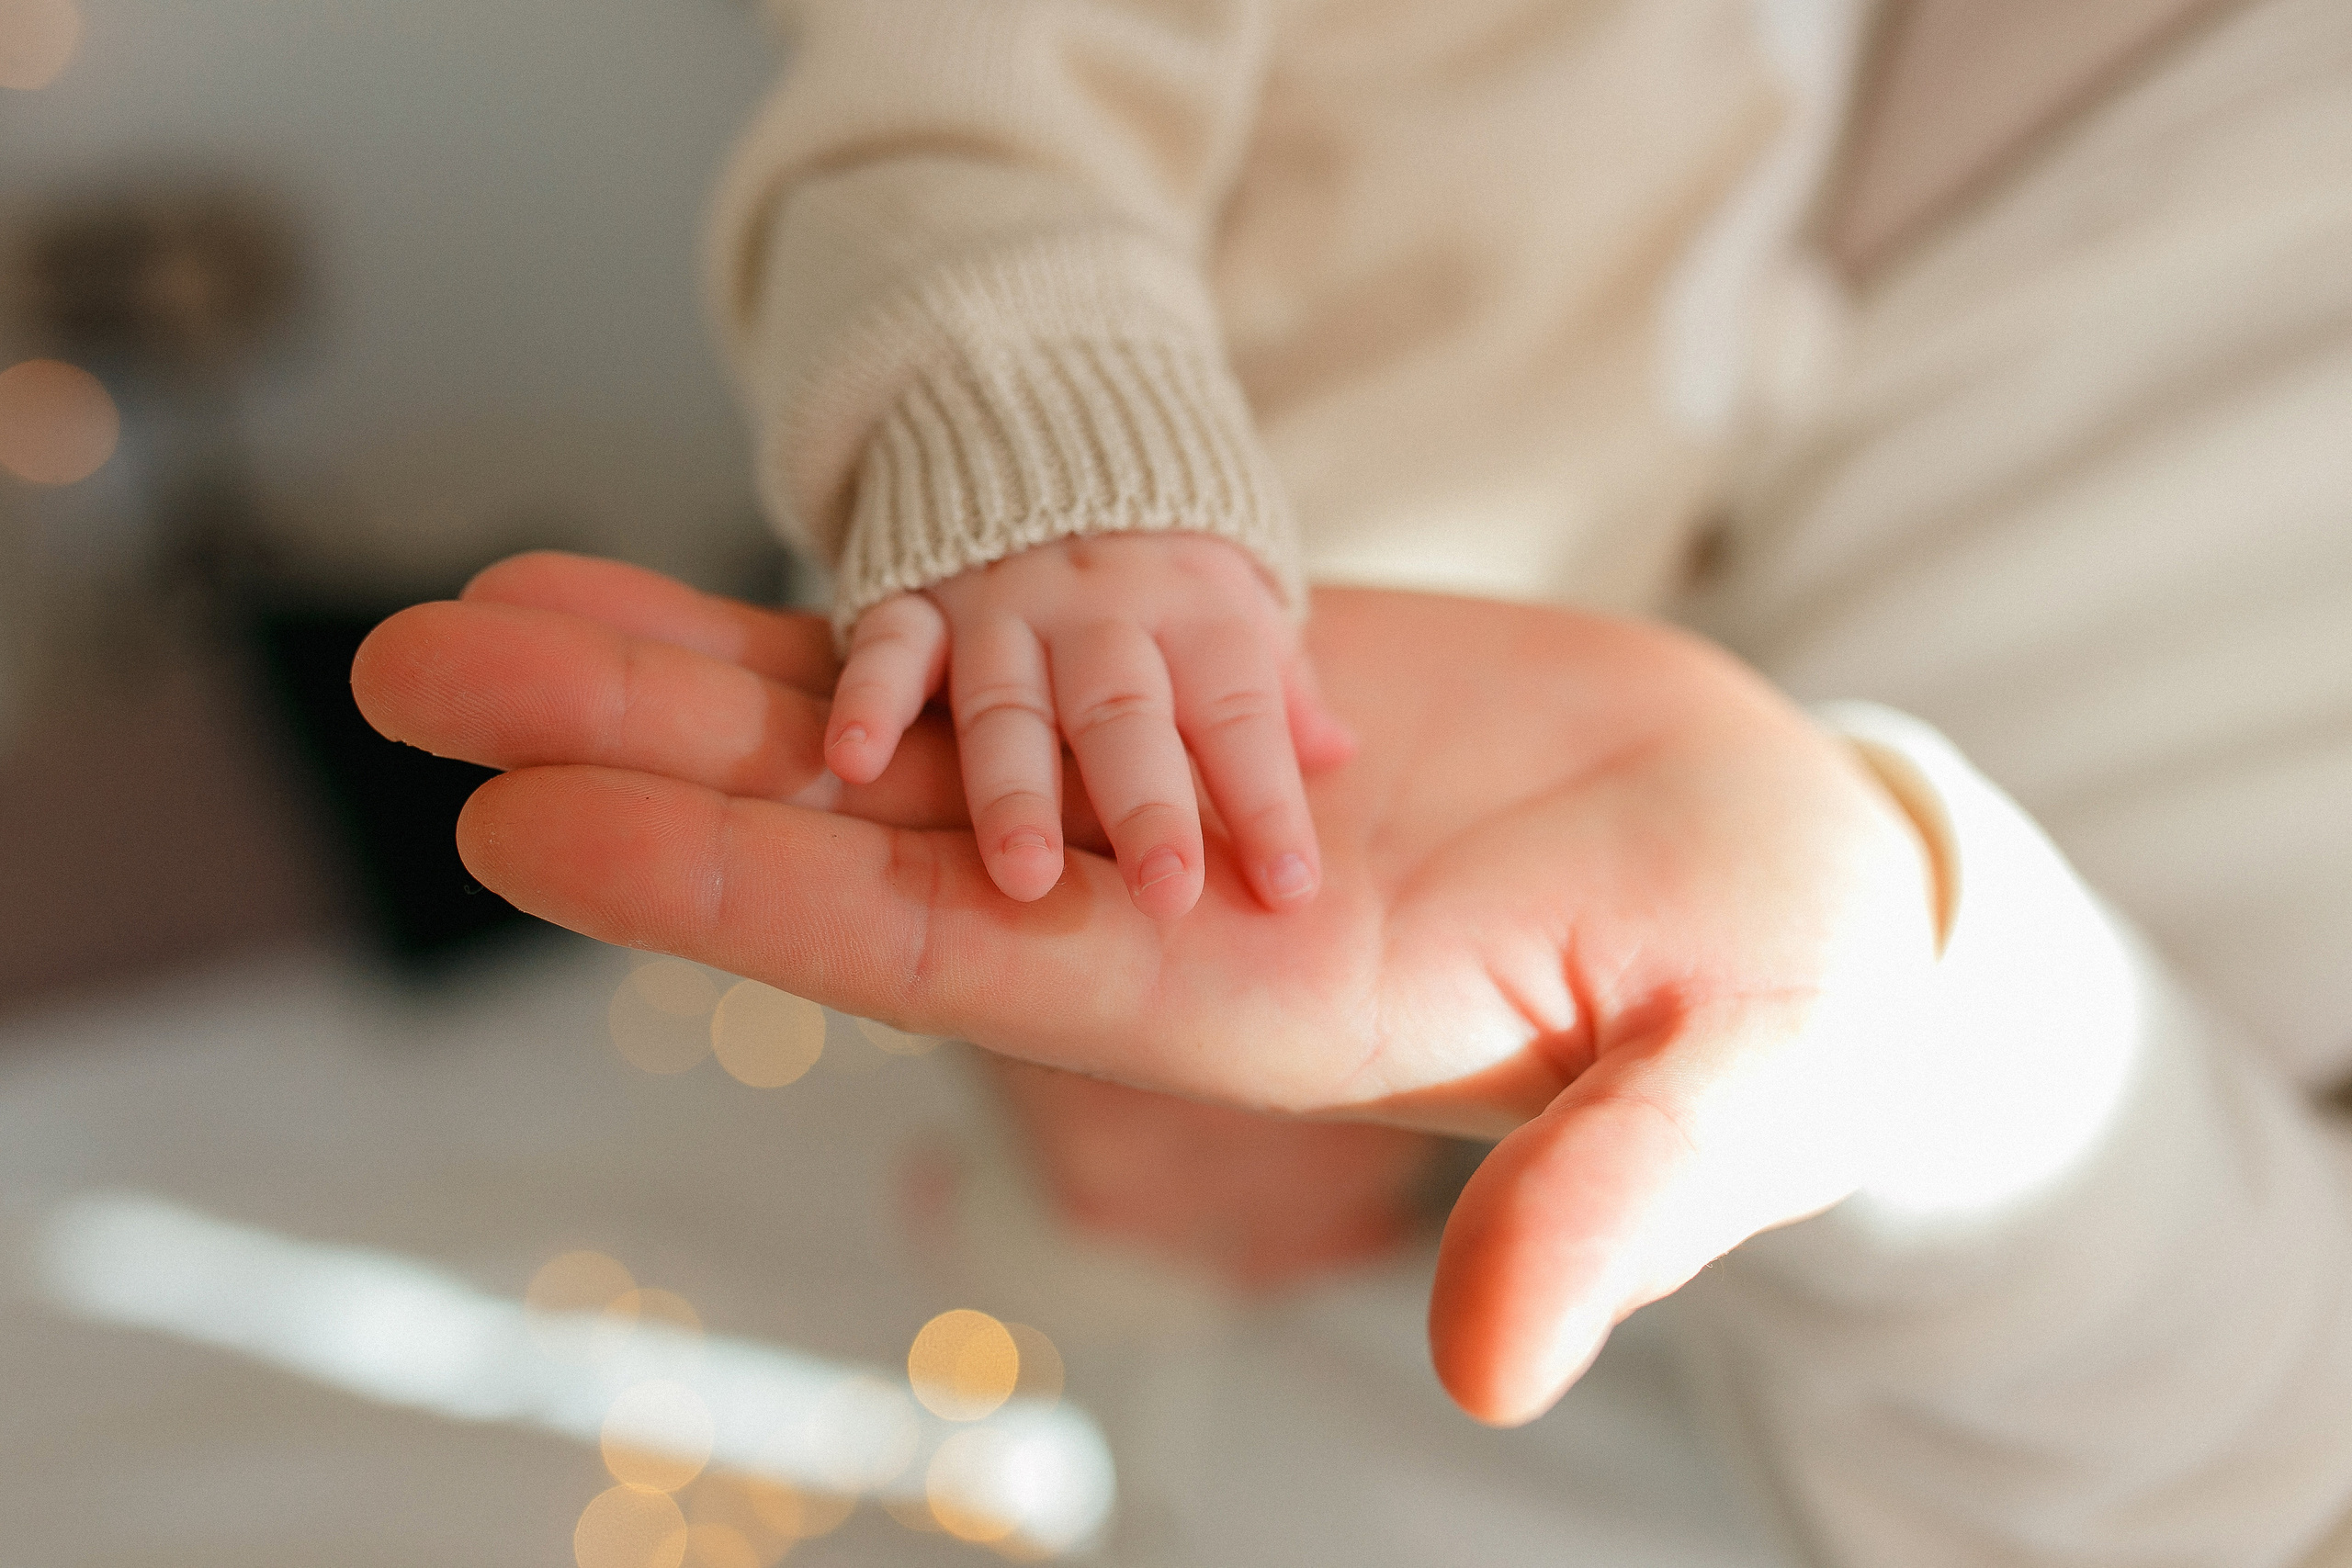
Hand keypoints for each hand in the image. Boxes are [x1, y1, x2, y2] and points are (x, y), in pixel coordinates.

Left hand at [353, 553, 1937, 1424]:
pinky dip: (858, 598)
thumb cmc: (1782, 998)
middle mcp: (1152, 907)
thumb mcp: (1737, 1088)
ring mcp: (1160, 803)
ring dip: (687, 665)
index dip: (740, 882)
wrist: (1790, 873)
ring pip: (887, 726)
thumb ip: (1608, 1201)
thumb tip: (1496, 1365)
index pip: (947, 947)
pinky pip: (996, 640)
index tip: (530, 819)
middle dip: (630, 750)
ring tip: (488, 605)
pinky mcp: (1202, 703)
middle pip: (846, 828)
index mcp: (1243, 997)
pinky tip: (734, 557)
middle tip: (411, 669)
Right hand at [825, 534, 1351, 917]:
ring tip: (1023, 876)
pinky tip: (853, 762)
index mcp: (1196, 611)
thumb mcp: (1237, 600)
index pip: (1240, 712)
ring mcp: (1001, 603)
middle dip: (1146, 807)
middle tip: (1166, 898)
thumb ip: (1281, 683)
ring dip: (1012, 789)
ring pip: (1008, 701)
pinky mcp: (914, 594)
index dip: (1267, 800)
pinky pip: (889, 646)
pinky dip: (869, 700)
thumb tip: (1341, 757)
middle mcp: (1100, 609)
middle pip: (1124, 713)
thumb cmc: (1157, 555)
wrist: (1042, 418)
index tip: (1290, 891)